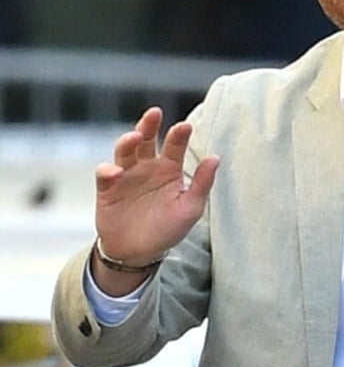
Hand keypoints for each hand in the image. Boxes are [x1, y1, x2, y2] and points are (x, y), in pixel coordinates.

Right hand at [94, 107, 218, 264]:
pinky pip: (105, 173)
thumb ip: (202, 183)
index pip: (175, 145)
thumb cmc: (168, 229)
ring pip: (124, 150)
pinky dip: (108, 170)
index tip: (185, 126)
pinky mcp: (108, 189)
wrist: (139, 253)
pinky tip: (115, 172)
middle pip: (146, 138)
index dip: (179, 134)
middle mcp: (147, 167)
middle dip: (149, 124)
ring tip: (135, 136)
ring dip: (127, 141)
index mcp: (170, 168)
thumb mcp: (191, 208)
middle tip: (155, 113)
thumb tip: (216, 158)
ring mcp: (127, 175)